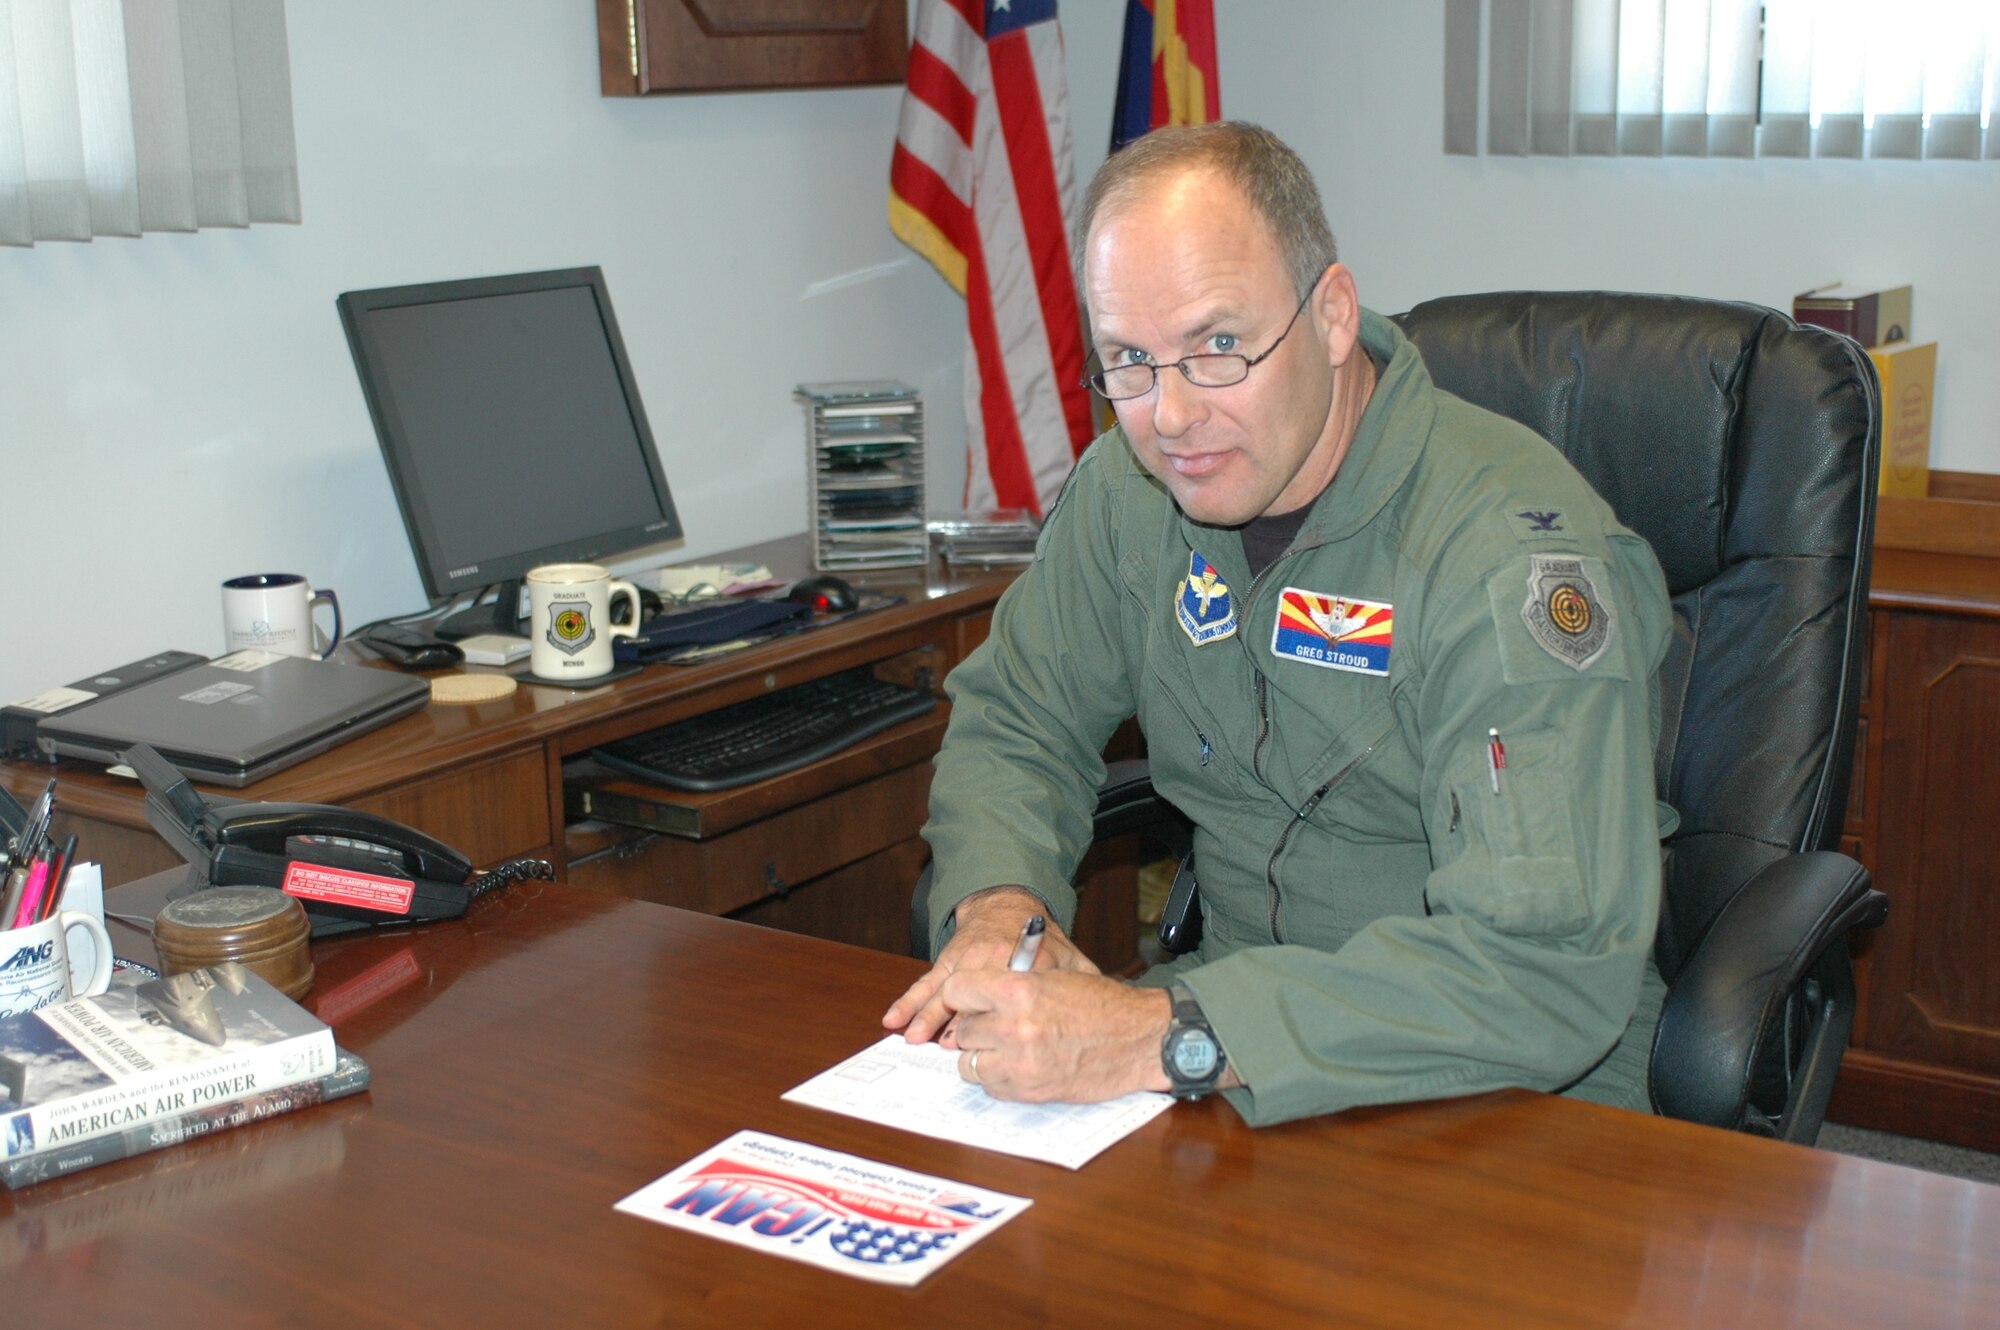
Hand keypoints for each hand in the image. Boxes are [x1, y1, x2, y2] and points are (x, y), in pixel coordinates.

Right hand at [882, 886, 1097, 1044]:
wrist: (1009, 905)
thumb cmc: (1042, 941)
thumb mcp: (1070, 960)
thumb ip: (1083, 986)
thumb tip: (1108, 1016)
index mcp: (1027, 965)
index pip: (1018, 998)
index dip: (1009, 1023)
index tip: (1000, 1044)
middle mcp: (994, 962)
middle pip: (977, 1000)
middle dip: (962, 1025)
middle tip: (952, 1050)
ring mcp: (967, 961)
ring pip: (945, 993)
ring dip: (928, 1017)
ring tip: (915, 1038)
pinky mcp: (947, 961)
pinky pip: (926, 983)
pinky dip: (909, 1001)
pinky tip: (894, 1018)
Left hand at [945, 971, 1171, 1102]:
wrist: (1140, 1040)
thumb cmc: (1102, 1006)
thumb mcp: (1055, 977)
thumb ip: (1012, 983)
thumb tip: (974, 995)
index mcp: (1019, 989)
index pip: (956, 990)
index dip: (960, 996)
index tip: (964, 1000)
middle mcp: (1014, 1027)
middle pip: (962, 1030)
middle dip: (976, 1028)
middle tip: (995, 1024)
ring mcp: (1020, 1063)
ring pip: (968, 1064)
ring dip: (982, 1056)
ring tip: (1006, 1047)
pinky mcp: (1029, 1091)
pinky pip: (990, 1087)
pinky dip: (999, 1078)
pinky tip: (1020, 1065)